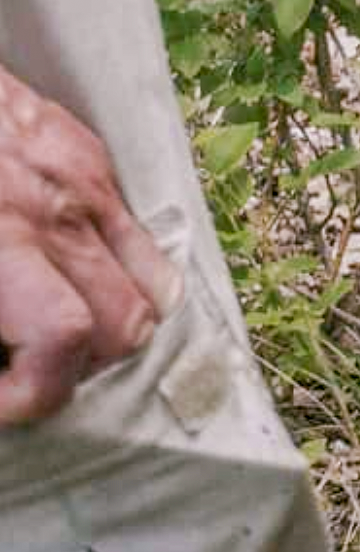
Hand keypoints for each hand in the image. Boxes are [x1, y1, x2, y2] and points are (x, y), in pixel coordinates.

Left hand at [0, 65, 183, 424]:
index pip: (64, 340)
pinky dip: (109, 267)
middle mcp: (60, 211)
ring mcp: (86, 178)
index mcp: (2, 240)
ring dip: (110, 324)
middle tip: (23, 368)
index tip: (0, 401)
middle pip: (127, 326)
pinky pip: (133, 230)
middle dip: (77, 367)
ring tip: (51, 326)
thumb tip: (0, 363)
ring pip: (153, 287)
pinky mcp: (89, 150)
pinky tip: (54, 265)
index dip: (34, 394)